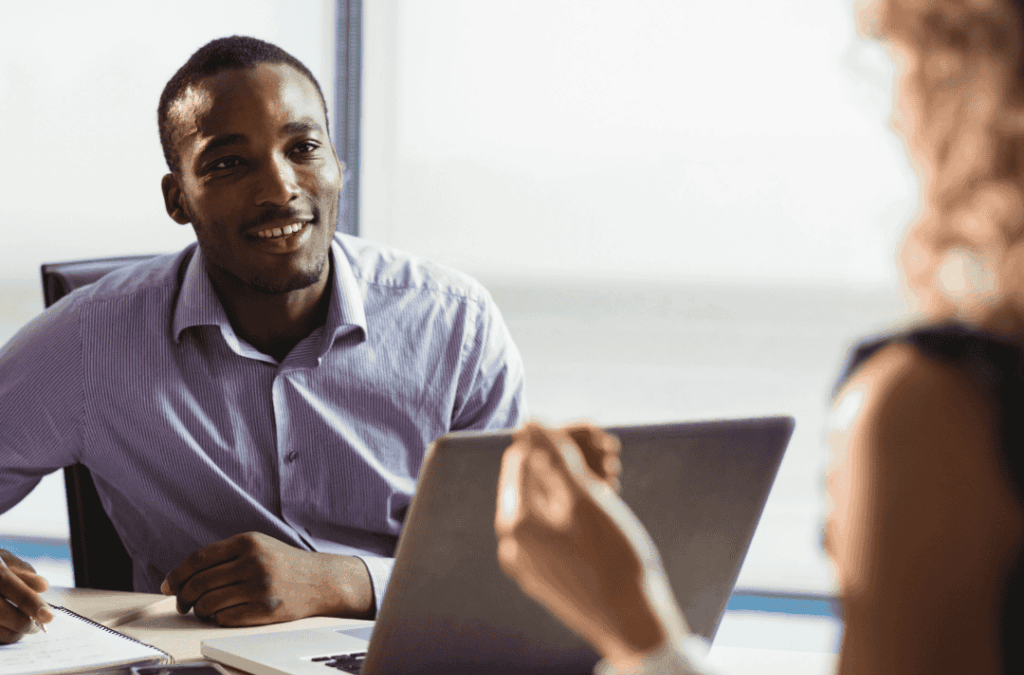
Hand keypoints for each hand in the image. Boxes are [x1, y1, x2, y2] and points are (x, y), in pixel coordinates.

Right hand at [0, 549, 52, 643]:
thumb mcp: (1, 559)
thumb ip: (22, 570)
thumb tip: (42, 586)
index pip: (8, 584)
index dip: (29, 602)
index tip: (48, 616)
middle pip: (0, 612)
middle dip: (22, 623)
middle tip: (36, 627)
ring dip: (11, 634)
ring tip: (22, 631)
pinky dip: (0, 637)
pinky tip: (6, 632)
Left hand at [160, 533, 372, 625]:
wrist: (320, 580)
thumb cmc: (282, 563)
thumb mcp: (256, 546)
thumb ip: (223, 556)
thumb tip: (181, 578)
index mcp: (247, 542)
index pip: (198, 559)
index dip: (176, 575)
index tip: (167, 586)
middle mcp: (253, 562)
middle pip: (199, 584)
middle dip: (184, 597)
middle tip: (183, 604)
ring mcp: (260, 586)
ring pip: (208, 604)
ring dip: (200, 610)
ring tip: (205, 610)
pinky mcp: (266, 609)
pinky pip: (225, 618)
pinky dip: (217, 619)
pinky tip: (223, 614)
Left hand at [494, 422, 666, 670]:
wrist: (634, 623)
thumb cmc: (613, 561)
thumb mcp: (585, 498)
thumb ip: (554, 457)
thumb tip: (529, 423)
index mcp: (515, 522)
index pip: (523, 456)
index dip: (558, 436)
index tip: (595, 433)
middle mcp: (513, 543)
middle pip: (534, 478)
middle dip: (571, 458)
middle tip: (611, 452)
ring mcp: (529, 561)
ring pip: (548, 502)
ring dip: (578, 480)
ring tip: (615, 476)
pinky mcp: (548, 572)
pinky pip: (555, 527)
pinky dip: (578, 508)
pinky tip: (607, 502)